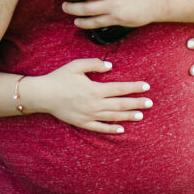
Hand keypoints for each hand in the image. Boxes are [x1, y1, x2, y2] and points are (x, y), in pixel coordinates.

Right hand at [20, 59, 152, 133]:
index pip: (120, 88)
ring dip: (128, 116)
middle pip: (120, 104)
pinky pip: (100, 128)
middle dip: (136, 103)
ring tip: (141, 115)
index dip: (134, 87)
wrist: (43, 95)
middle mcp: (95, 104)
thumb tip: (111, 66)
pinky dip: (112, 129)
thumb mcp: (76, 65)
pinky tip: (121, 129)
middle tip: (150, 103)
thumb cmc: (60, 77)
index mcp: (95, 89)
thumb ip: (94, 64)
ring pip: (113, 117)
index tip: (146, 86)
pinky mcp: (83, 123)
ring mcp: (89, 115)